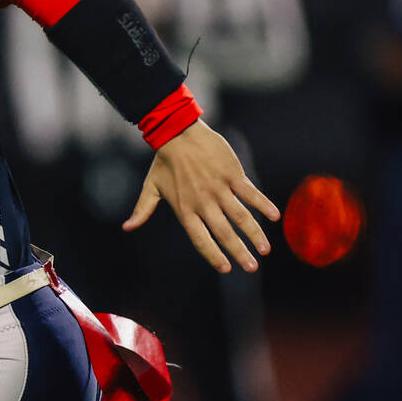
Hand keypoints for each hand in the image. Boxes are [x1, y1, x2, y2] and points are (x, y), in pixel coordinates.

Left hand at [123, 119, 279, 272]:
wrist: (177, 132)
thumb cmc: (164, 162)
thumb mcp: (150, 187)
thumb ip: (142, 210)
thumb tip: (127, 228)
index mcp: (184, 209)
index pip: (201, 239)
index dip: (213, 255)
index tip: (225, 268)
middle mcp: (203, 203)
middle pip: (224, 234)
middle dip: (239, 253)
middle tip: (252, 267)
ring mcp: (219, 189)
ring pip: (241, 217)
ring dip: (255, 234)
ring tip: (265, 250)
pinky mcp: (232, 175)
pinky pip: (251, 194)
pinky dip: (263, 205)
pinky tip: (275, 217)